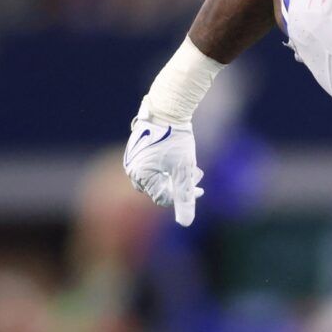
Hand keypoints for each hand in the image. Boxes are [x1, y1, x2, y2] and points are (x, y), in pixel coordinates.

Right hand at [123, 109, 203, 226]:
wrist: (167, 107)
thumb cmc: (175, 139)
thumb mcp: (184, 170)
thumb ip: (184, 198)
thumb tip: (185, 224)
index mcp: (140, 176)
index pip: (163, 198)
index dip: (183, 195)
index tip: (199, 186)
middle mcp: (132, 169)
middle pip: (160, 188)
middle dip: (180, 184)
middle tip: (197, 175)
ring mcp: (133, 158)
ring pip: (157, 176)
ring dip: (175, 175)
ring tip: (191, 166)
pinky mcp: (137, 149)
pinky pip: (152, 165)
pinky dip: (167, 165)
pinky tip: (179, 158)